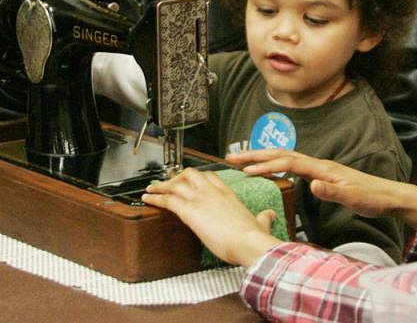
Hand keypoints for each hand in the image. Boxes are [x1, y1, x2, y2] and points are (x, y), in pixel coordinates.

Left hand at [142, 168, 282, 267]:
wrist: (248, 241)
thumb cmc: (252, 236)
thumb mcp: (261, 222)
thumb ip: (264, 217)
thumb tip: (269, 214)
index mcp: (228, 193)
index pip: (209, 176)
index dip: (198, 178)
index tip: (191, 181)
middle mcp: (212, 191)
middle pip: (190, 174)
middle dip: (177, 178)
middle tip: (169, 184)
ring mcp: (200, 198)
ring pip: (175, 183)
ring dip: (161, 186)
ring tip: (151, 189)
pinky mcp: (189, 210)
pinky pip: (167, 199)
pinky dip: (155, 197)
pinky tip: (147, 199)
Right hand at [227, 149, 416, 227]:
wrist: (390, 196)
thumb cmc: (372, 197)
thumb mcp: (353, 199)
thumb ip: (332, 192)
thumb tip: (312, 184)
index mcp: (322, 168)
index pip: (288, 162)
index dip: (266, 164)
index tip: (245, 170)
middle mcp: (319, 164)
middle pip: (281, 153)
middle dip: (255, 155)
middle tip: (231, 158)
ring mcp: (320, 168)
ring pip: (285, 157)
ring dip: (262, 157)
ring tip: (242, 161)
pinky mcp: (322, 175)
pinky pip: (291, 165)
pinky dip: (275, 164)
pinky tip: (269, 171)